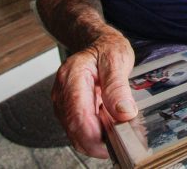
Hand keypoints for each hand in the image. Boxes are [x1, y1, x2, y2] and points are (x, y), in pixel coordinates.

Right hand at [51, 33, 136, 157]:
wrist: (97, 43)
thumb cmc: (106, 49)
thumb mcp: (117, 60)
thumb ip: (118, 87)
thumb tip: (124, 113)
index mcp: (72, 76)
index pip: (78, 115)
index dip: (95, 136)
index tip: (115, 141)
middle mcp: (62, 92)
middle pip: (74, 129)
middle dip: (97, 141)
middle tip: (123, 140)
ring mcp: (63, 103)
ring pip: (75, 134)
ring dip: (97, 139)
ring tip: (119, 130)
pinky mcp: (68, 110)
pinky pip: (79, 130)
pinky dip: (95, 133)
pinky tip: (109, 125)